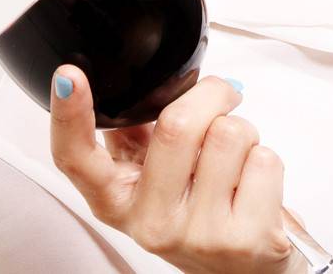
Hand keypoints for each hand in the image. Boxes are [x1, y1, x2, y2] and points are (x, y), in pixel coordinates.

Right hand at [50, 68, 306, 271]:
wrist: (247, 270)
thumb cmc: (202, 210)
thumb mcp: (156, 177)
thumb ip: (139, 133)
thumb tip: (138, 82)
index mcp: (117, 200)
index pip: (77, 159)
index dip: (68, 116)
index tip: (67, 76)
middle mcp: (150, 223)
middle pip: (178, 125)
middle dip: (211, 95)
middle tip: (222, 98)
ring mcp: (198, 236)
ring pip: (230, 134)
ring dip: (244, 132)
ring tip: (235, 162)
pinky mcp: (245, 241)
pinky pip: (264, 160)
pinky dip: (265, 161)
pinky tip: (253, 188)